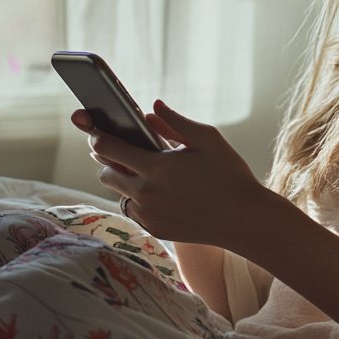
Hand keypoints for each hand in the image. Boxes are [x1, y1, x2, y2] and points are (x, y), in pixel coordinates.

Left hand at [80, 101, 281, 251]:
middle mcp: (146, 193)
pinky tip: (161, 194)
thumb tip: (150, 109)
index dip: (98, 136)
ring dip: (125, 182)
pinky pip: (134, 212)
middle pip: (106, 173)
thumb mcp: (208, 140)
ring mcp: (149, 215)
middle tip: (126, 153)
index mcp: (157, 167)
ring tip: (147, 174)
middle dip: (110, 161)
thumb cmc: (229, 175)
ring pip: (119, 194)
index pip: (109, 148)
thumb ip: (175, 122)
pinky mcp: (155, 230)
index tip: (95, 130)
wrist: (244, 220)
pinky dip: (140, 201)